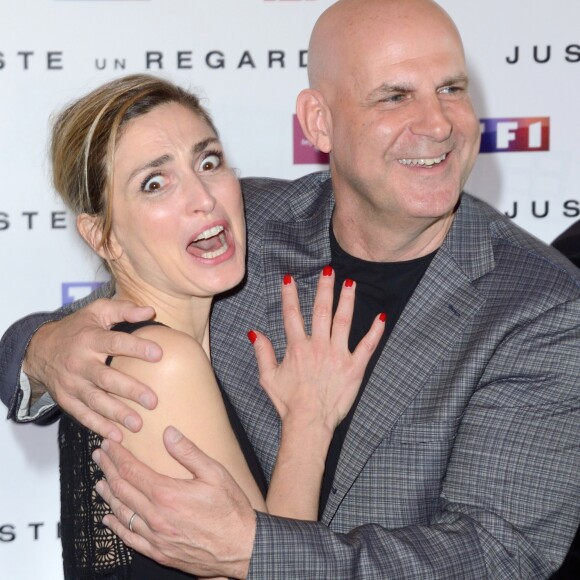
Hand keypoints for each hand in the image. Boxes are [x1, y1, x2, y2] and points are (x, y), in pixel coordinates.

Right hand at [23, 299, 161, 440]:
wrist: (39, 349)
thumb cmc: (78, 328)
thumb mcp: (97, 311)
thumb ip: (124, 309)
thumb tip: (151, 311)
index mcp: (90, 338)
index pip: (115, 343)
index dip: (136, 348)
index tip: (159, 354)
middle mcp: (79, 362)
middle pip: (105, 378)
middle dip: (129, 390)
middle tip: (153, 401)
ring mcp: (72, 383)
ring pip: (95, 401)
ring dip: (116, 414)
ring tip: (138, 424)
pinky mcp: (67, 399)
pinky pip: (83, 415)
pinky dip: (99, 427)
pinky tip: (117, 436)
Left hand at [92, 427, 255, 578]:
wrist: (242, 547)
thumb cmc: (231, 510)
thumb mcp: (215, 473)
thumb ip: (189, 452)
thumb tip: (169, 432)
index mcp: (167, 494)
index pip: (132, 471)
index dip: (118, 456)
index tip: (109, 445)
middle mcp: (156, 517)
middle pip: (122, 489)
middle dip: (108, 470)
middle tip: (99, 456)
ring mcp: (155, 537)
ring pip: (122, 513)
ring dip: (108, 495)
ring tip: (100, 481)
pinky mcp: (159, 552)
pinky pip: (129, 539)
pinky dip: (116, 525)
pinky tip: (109, 517)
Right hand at [250, 267, 384, 432]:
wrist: (308, 422)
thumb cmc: (288, 402)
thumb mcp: (268, 378)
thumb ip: (262, 353)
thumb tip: (255, 333)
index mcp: (297, 347)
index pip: (292, 315)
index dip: (289, 295)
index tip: (289, 278)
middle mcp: (318, 346)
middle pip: (321, 311)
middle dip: (324, 288)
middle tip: (328, 270)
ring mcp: (338, 355)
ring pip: (343, 321)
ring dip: (347, 301)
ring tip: (350, 283)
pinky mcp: (355, 367)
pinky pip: (367, 345)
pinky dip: (375, 331)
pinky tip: (381, 316)